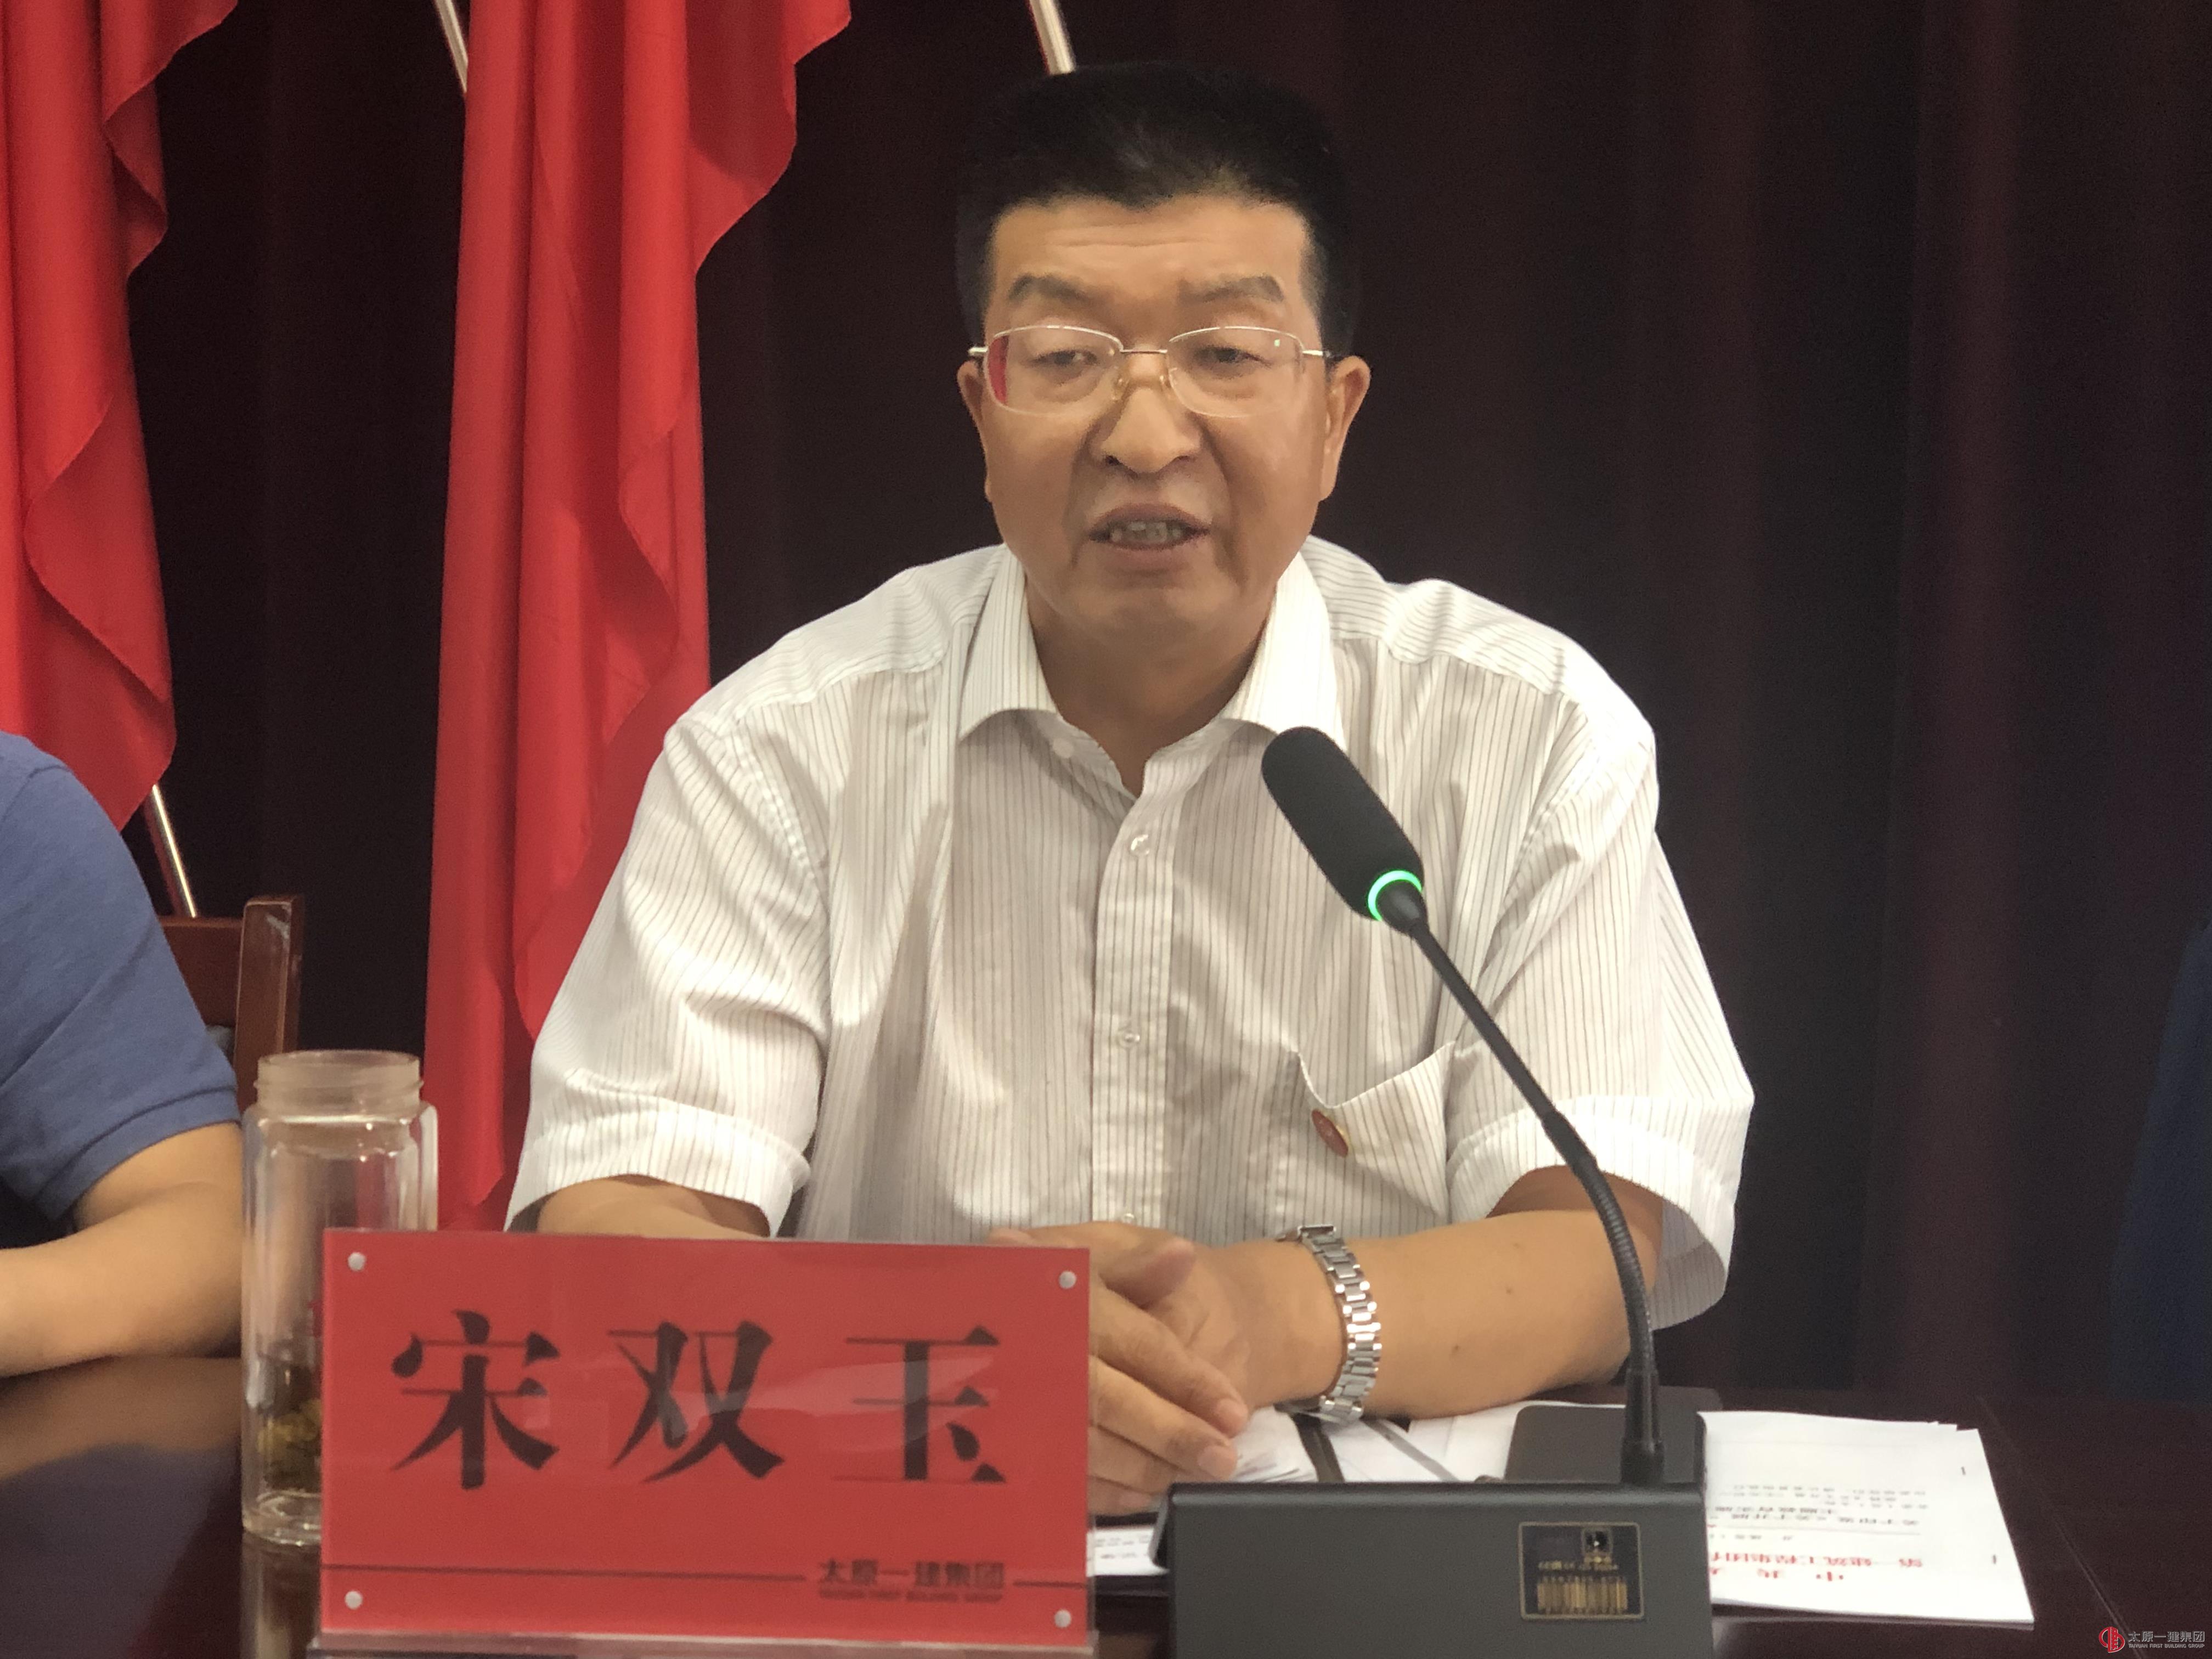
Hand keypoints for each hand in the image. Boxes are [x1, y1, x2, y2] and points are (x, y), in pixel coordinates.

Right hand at [990, 1223, 1249, 1514]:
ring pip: (1086, 1445)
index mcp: (1066, 1304)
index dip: (1189, 1381)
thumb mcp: (1100, 1252)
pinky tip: (1143, 1494)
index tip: (1234, 1414)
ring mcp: (1016, 1402)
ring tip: (1195, 1475)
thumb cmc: (1064, 1278)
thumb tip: (1180, 1256)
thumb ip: (1137, 1264)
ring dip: (1145, 1467)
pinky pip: (1055, 1475)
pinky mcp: (1005, 1444)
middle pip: (1112, 1401)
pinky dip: (1104, 1491)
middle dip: (1172, 1434)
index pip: (1139, 1345)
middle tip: (1222, 1460)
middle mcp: (1039, 1354)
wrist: (998, 1301)